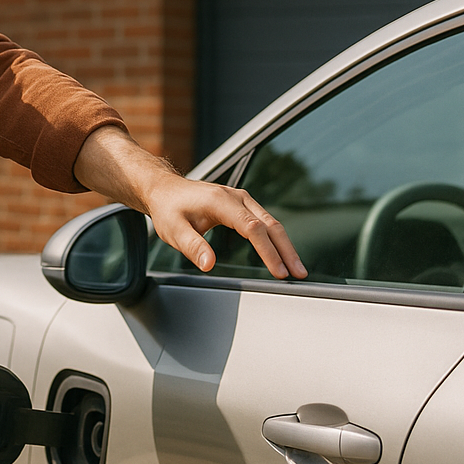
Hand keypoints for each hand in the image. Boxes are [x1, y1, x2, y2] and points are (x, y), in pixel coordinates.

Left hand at [74, 125, 306, 279]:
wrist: (165, 190)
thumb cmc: (168, 209)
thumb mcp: (173, 230)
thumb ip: (192, 246)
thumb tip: (209, 264)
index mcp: (220, 201)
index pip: (252, 228)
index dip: (268, 251)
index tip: (279, 271)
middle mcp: (236, 197)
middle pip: (270, 224)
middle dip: (286, 250)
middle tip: (299, 273)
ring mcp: (241, 199)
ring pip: (271, 222)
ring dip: (285, 245)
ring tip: (296, 268)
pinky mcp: (242, 204)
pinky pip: (265, 221)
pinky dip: (276, 238)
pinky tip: (283, 254)